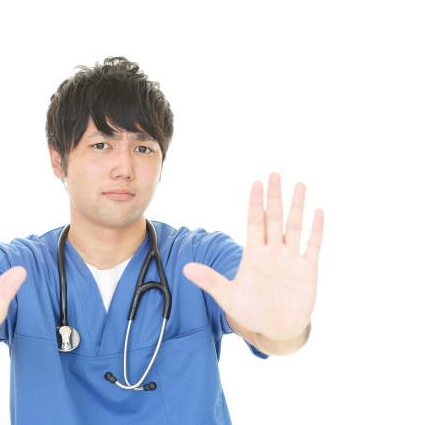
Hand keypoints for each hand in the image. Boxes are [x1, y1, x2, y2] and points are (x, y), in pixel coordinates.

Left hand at [183, 173, 323, 341]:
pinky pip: (312, 246)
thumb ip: (210, 281)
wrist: (276, 330)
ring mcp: (291, 259)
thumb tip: (186, 269)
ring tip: (299, 185)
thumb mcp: (228, 297)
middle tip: (274, 175)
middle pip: (274, 219)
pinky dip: (316, 230)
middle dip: (274, 197)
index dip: (255, 203)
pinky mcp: (307, 270)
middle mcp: (273, 252)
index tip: (256, 183)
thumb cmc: (251, 313)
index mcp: (253, 254)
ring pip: (294, 227)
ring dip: (297, 207)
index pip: (254, 223)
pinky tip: (318, 212)